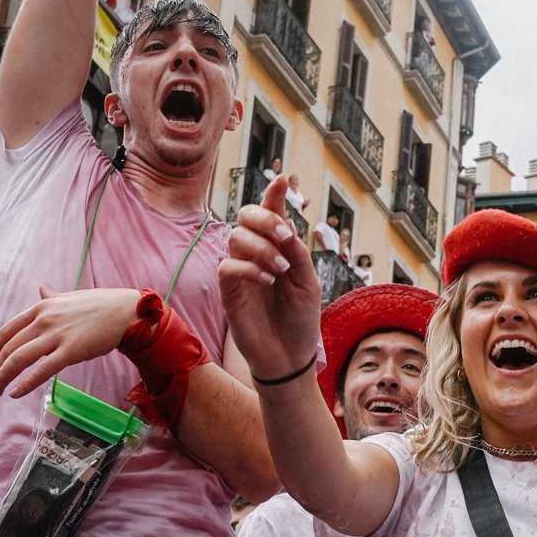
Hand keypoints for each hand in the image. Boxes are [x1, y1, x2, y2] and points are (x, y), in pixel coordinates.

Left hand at [0, 284, 141, 399]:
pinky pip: (42, 370)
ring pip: (19, 359)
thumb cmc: (99, 305)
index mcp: (40, 309)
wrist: (124, 312)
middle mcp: (43, 321)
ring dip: (2, 379)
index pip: (7, 330)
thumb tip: (42, 288)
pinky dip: (26, 383)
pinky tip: (15, 393)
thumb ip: (51, 296)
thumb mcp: (68, 298)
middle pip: (9, 348)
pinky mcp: (70, 351)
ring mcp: (56, 336)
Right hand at [217, 175, 320, 381]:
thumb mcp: (308, 282)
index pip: (271, 213)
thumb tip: (284, 223)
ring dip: (260, 247)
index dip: (274, 194)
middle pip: (245, 215)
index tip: (283, 179)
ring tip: (280, 270)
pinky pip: (228, 266)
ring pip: (235, 237)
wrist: (290, 356)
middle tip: (284, 237)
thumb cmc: (300, 319)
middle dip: (264, 218)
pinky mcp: (229, 292)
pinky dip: (249, 267)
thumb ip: (296, 252)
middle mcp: (256, 254)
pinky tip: (266, 281)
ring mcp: (240, 271)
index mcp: (277, 248)